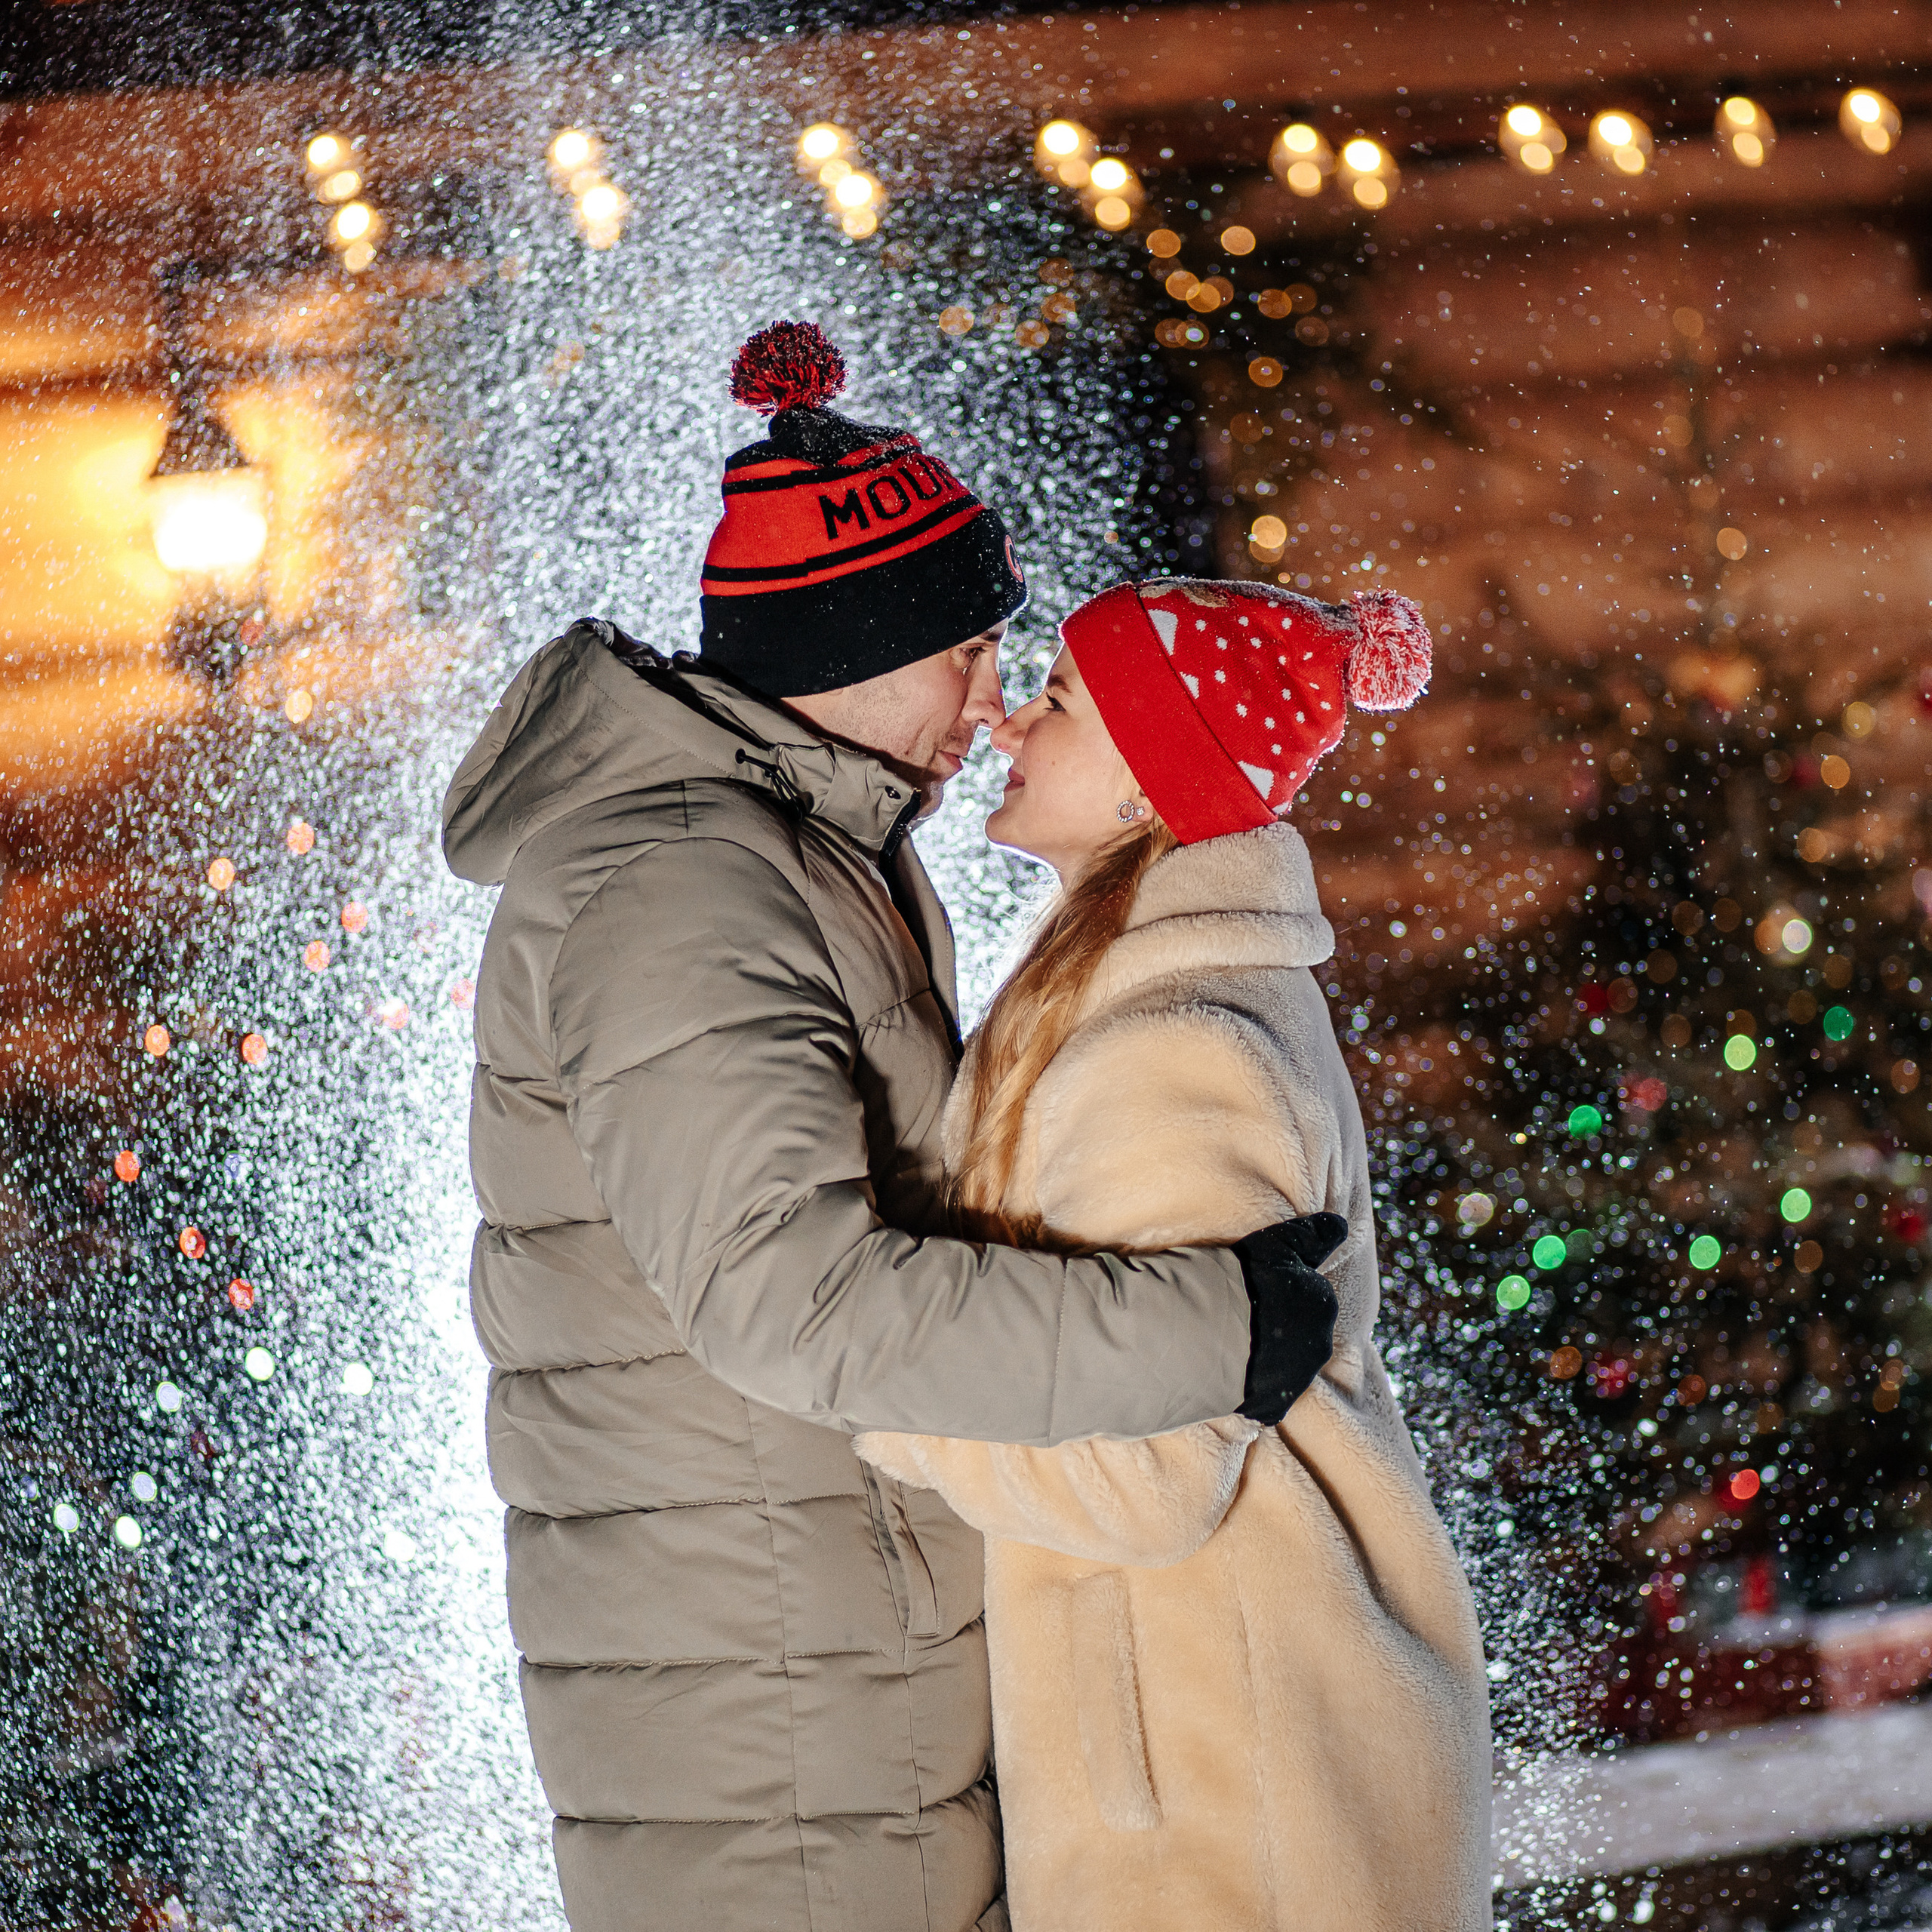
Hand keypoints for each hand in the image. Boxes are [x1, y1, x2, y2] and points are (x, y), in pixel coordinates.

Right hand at [1230, 1213, 1343, 1424]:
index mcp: (1322, 1304)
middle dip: (1279, 1325)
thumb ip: (1315, 1235)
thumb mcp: (1280, 1241)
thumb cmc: (1244, 1279)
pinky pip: (1265, 1396)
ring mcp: (1296, 1378)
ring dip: (1266, 1355)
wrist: (1210, 1332)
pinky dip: (1252, 1387)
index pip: (1308, 1295)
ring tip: (1230, 1342)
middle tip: (1243, 1315)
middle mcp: (1318, 1344)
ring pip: (1285, 1365)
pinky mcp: (1272, 1406)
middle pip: (1301, 1332)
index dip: (1281, 1291)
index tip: (1258, 1289)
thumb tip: (1341, 1224)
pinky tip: (1229, 1371)